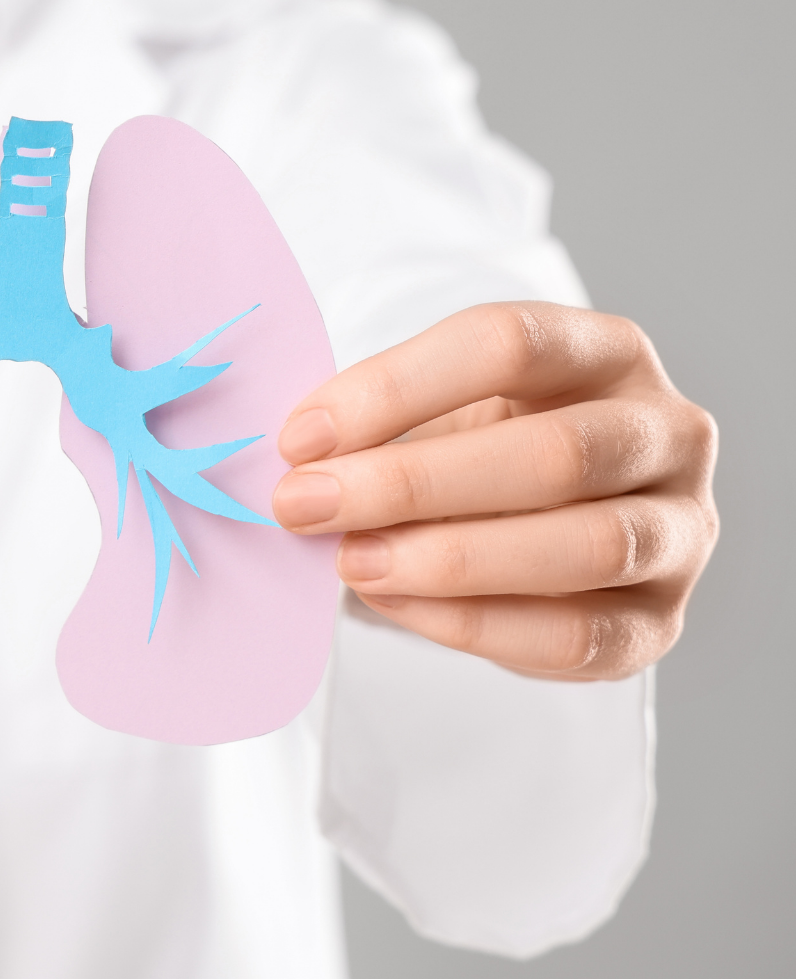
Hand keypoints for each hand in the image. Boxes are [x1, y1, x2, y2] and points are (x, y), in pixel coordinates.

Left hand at [272, 302, 717, 679]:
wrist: (539, 527)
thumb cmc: (475, 450)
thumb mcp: (437, 411)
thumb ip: (379, 426)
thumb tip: (298, 459)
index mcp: (607, 351)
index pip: (510, 343)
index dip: (395, 388)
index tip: (299, 436)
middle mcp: (667, 432)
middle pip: (555, 452)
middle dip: (411, 484)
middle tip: (305, 504)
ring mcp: (680, 530)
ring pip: (585, 546)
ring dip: (449, 560)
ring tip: (351, 562)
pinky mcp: (660, 623)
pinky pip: (576, 635)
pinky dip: (475, 624)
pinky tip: (397, 603)